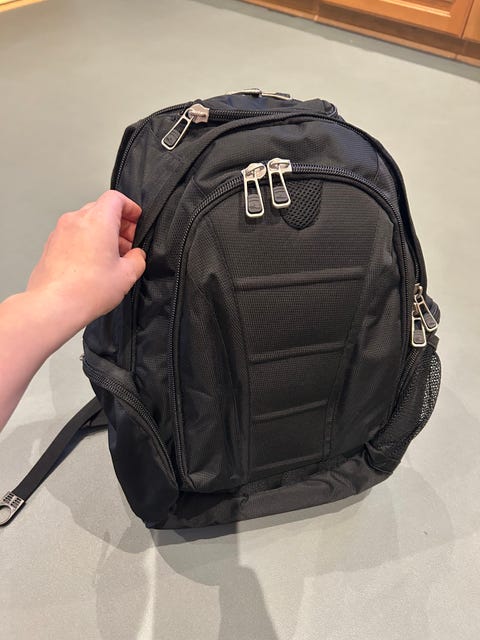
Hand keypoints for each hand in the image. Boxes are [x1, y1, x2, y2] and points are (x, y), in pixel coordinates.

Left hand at [27, 190, 145, 328]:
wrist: (54, 305)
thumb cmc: (86, 290)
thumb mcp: (127, 275)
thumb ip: (137, 259)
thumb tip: (136, 256)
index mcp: (98, 221)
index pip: (116, 198)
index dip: (130, 208)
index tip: (137, 220)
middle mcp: (77, 220)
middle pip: (102, 209)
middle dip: (119, 223)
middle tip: (128, 243)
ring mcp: (61, 231)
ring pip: (87, 222)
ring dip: (102, 233)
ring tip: (111, 257)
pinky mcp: (52, 244)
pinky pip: (74, 234)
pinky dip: (87, 241)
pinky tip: (94, 264)